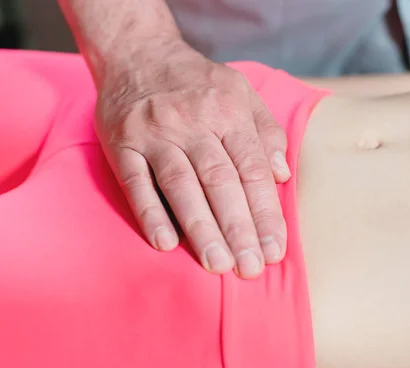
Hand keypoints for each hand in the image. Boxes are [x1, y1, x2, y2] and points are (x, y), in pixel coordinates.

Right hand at [95, 39, 290, 277]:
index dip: (266, 213)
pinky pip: (137, 183)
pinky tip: (165, 243)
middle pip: (221, 183)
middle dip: (239, 229)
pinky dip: (150, 214)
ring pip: (181, 186)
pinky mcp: (123, 144)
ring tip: (217, 265)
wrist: (139, 53)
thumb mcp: (242, 93)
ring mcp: (155, 133)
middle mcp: (193, 123)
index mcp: (228, 112)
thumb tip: (282, 175)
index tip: (275, 249)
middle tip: (250, 268)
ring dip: (201, 229)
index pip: (253, 170)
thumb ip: (267, 132)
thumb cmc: (199, 83)